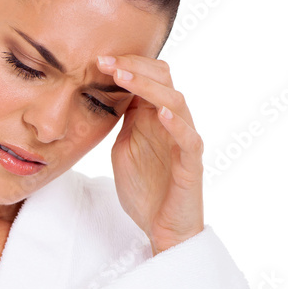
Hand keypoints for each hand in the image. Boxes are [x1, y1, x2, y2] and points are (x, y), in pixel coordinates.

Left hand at [96, 54, 204, 254]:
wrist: (161, 229)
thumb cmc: (145, 190)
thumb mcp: (124, 148)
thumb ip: (123, 121)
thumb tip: (109, 94)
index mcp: (155, 117)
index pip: (147, 78)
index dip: (125, 65)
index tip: (96, 59)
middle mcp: (172, 123)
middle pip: (163, 79)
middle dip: (133, 67)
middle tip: (104, 60)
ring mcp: (184, 140)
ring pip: (175, 101)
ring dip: (148, 86)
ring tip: (123, 76)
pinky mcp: (191, 164)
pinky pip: (189, 138)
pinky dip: (176, 123)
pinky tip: (161, 112)